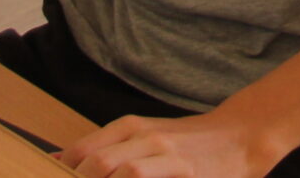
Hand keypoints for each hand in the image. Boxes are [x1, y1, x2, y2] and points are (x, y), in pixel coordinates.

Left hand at [63, 110, 283, 177]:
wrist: (240, 135)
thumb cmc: (187, 143)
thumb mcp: (144, 137)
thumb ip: (106, 148)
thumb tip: (59, 160)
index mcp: (129, 127)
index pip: (80, 151)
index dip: (62, 173)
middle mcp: (144, 136)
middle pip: (94, 164)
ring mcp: (165, 153)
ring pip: (119, 171)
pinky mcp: (185, 171)